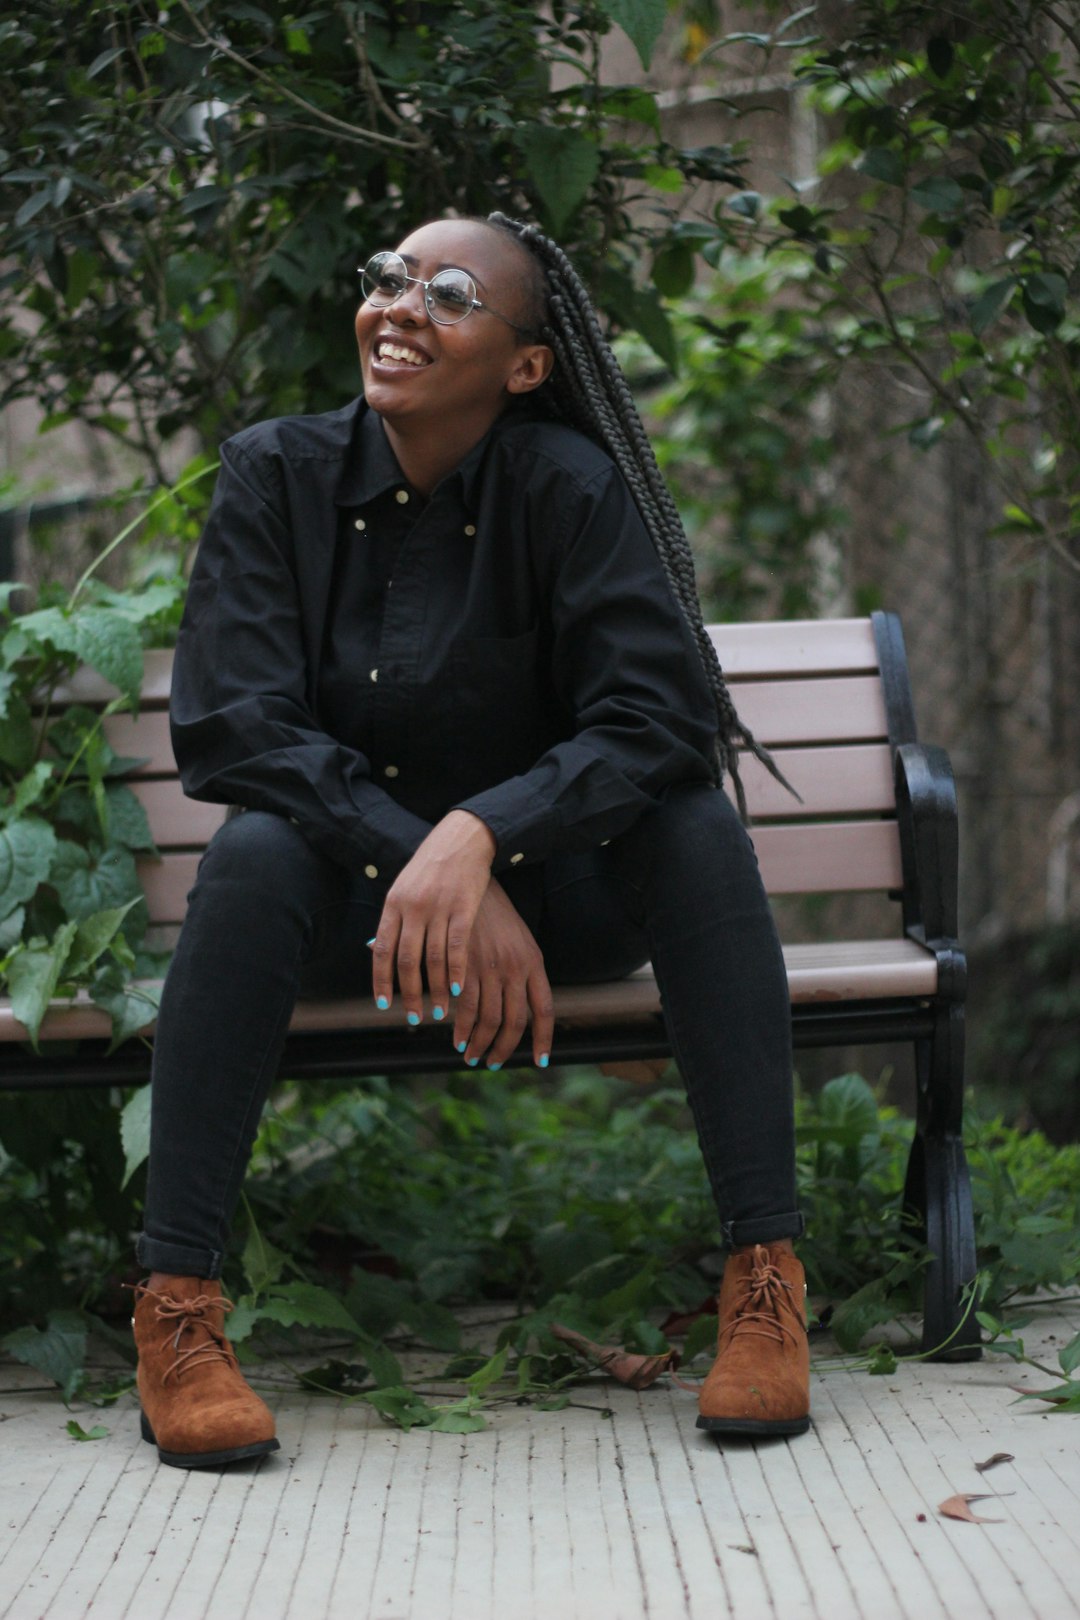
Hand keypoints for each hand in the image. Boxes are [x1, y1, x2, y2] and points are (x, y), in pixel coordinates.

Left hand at [370, 810, 495, 1023]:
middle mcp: (413, 908)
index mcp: (393, 904)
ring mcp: (439, 908)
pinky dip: (456, 971)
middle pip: (407, 961)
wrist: (460, 839)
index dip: (381, 980)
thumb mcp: (403, 888)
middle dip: (409, 994)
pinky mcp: (464, 908)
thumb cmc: (430, 867)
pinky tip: (457, 989)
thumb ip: (392, 920)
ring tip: (439, 1011)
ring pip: (433, 959)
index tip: (384, 1004)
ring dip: (435, 990)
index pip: (382, 950)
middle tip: (413, 1018)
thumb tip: (373, 949)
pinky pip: (457, 947)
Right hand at [452, 880, 553, 1069]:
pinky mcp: (467, 966)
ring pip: (490, 1020)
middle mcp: (516, 968)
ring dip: (480, 1044)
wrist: (473, 883)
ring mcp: (491, 968)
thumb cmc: (496, 914)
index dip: (544, 1040)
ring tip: (471, 1055)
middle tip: (493, 1062)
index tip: (541, 1061)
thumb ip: (523, 972)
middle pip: (515, 1022)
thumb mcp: (519, 940)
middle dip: (504, 1049)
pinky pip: (466, 1009)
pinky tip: (456, 1037)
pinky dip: (461, 1029)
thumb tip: (522, 1006)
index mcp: (534, 963)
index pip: (545, 1011)